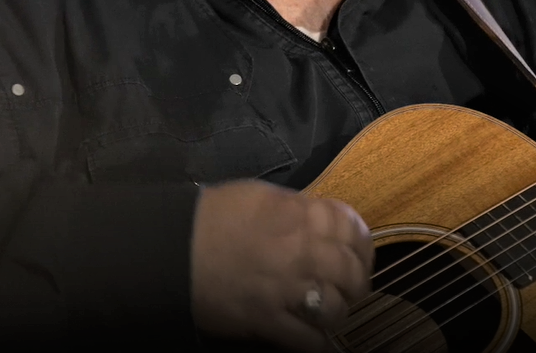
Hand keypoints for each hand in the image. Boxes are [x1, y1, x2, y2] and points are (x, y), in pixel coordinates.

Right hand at [189, 179, 373, 351]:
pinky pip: (306, 339)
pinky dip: (317, 343)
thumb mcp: (262, 197)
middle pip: (350, 271)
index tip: (360, 252)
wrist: (173, 247)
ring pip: (334, 308)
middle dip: (357, 282)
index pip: (351, 228)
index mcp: (299, 215)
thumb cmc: (214, 216)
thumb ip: (297, 208)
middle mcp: (299, 251)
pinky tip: (317, 340)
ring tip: (332, 313)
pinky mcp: (265, 320)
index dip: (362, 243)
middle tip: (352, 287)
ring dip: (338, 313)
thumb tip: (320, 221)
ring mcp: (284, 288)